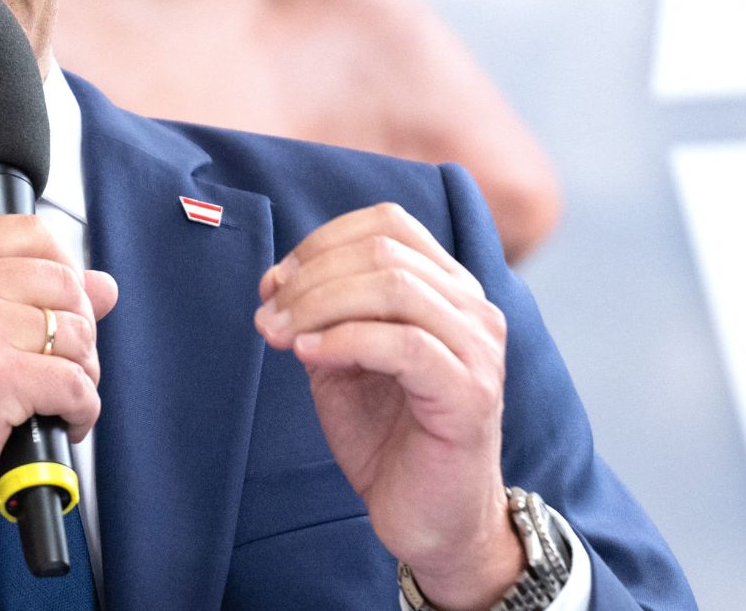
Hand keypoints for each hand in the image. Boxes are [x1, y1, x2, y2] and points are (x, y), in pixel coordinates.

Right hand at [0, 215, 119, 577]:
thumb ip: (28, 296)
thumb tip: (103, 285)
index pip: (31, 233)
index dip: (62, 276)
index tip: (52, 315)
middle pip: (63, 282)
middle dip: (76, 332)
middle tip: (52, 370)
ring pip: (75, 333)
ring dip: (80, 375)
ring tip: (48, 401)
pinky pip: (75, 383)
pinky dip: (80, 412)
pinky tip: (55, 424)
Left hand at [255, 203, 522, 610]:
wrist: (430, 521)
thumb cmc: (388, 438)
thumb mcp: (344, 361)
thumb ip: (323, 315)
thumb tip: (279, 281)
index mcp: (446, 289)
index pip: (387, 224)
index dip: (321, 242)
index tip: (276, 283)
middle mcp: (472, 308)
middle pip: (382, 251)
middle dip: (311, 277)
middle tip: (268, 315)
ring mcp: (477, 349)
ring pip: (392, 287)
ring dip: (319, 305)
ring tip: (280, 336)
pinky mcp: (470, 394)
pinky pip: (402, 344)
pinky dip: (343, 340)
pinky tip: (308, 356)